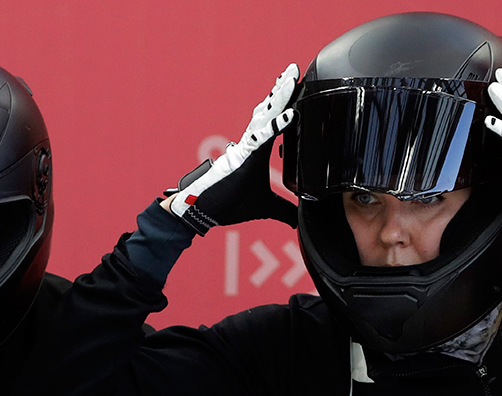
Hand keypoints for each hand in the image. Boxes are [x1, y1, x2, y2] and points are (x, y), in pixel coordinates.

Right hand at [167, 64, 298, 235]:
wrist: (202, 211)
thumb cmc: (228, 205)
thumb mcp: (265, 208)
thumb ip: (284, 212)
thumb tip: (299, 219)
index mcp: (256, 151)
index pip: (273, 122)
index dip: (284, 104)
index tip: (295, 86)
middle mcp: (250, 144)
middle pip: (269, 111)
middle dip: (282, 90)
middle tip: (294, 70)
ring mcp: (245, 148)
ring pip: (264, 117)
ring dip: (279, 98)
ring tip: (291, 80)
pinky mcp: (242, 157)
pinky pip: (262, 138)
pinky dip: (276, 127)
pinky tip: (290, 116)